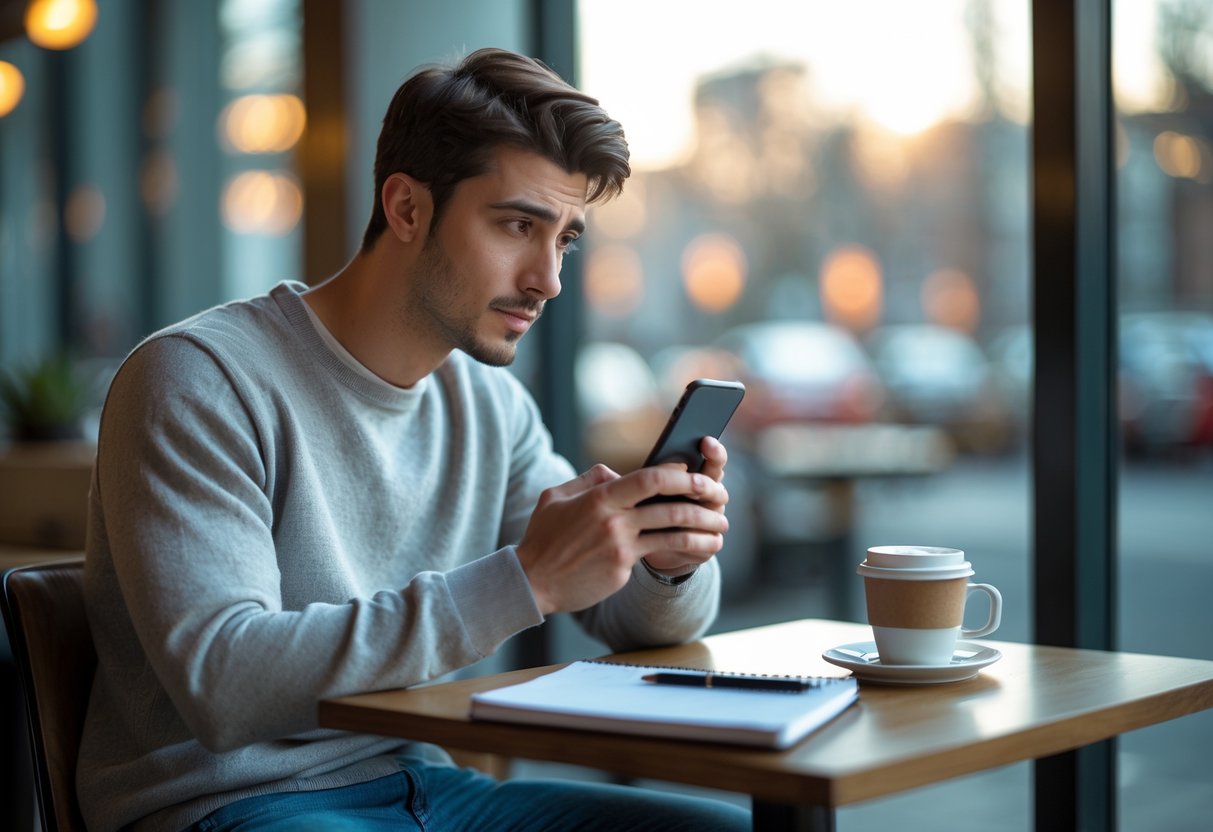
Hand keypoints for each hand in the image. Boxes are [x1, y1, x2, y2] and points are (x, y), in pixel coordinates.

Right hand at [516, 458, 728, 614]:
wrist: (532, 581)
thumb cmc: (543, 537)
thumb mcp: (557, 497)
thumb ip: (589, 480)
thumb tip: (616, 473)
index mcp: (600, 497)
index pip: (649, 478)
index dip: (677, 472)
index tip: (694, 470)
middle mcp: (613, 519)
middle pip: (669, 503)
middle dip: (701, 497)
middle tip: (720, 496)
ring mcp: (619, 545)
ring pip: (673, 530)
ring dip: (704, 527)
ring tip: (721, 527)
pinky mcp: (622, 567)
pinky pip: (662, 552)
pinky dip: (689, 549)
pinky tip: (705, 548)